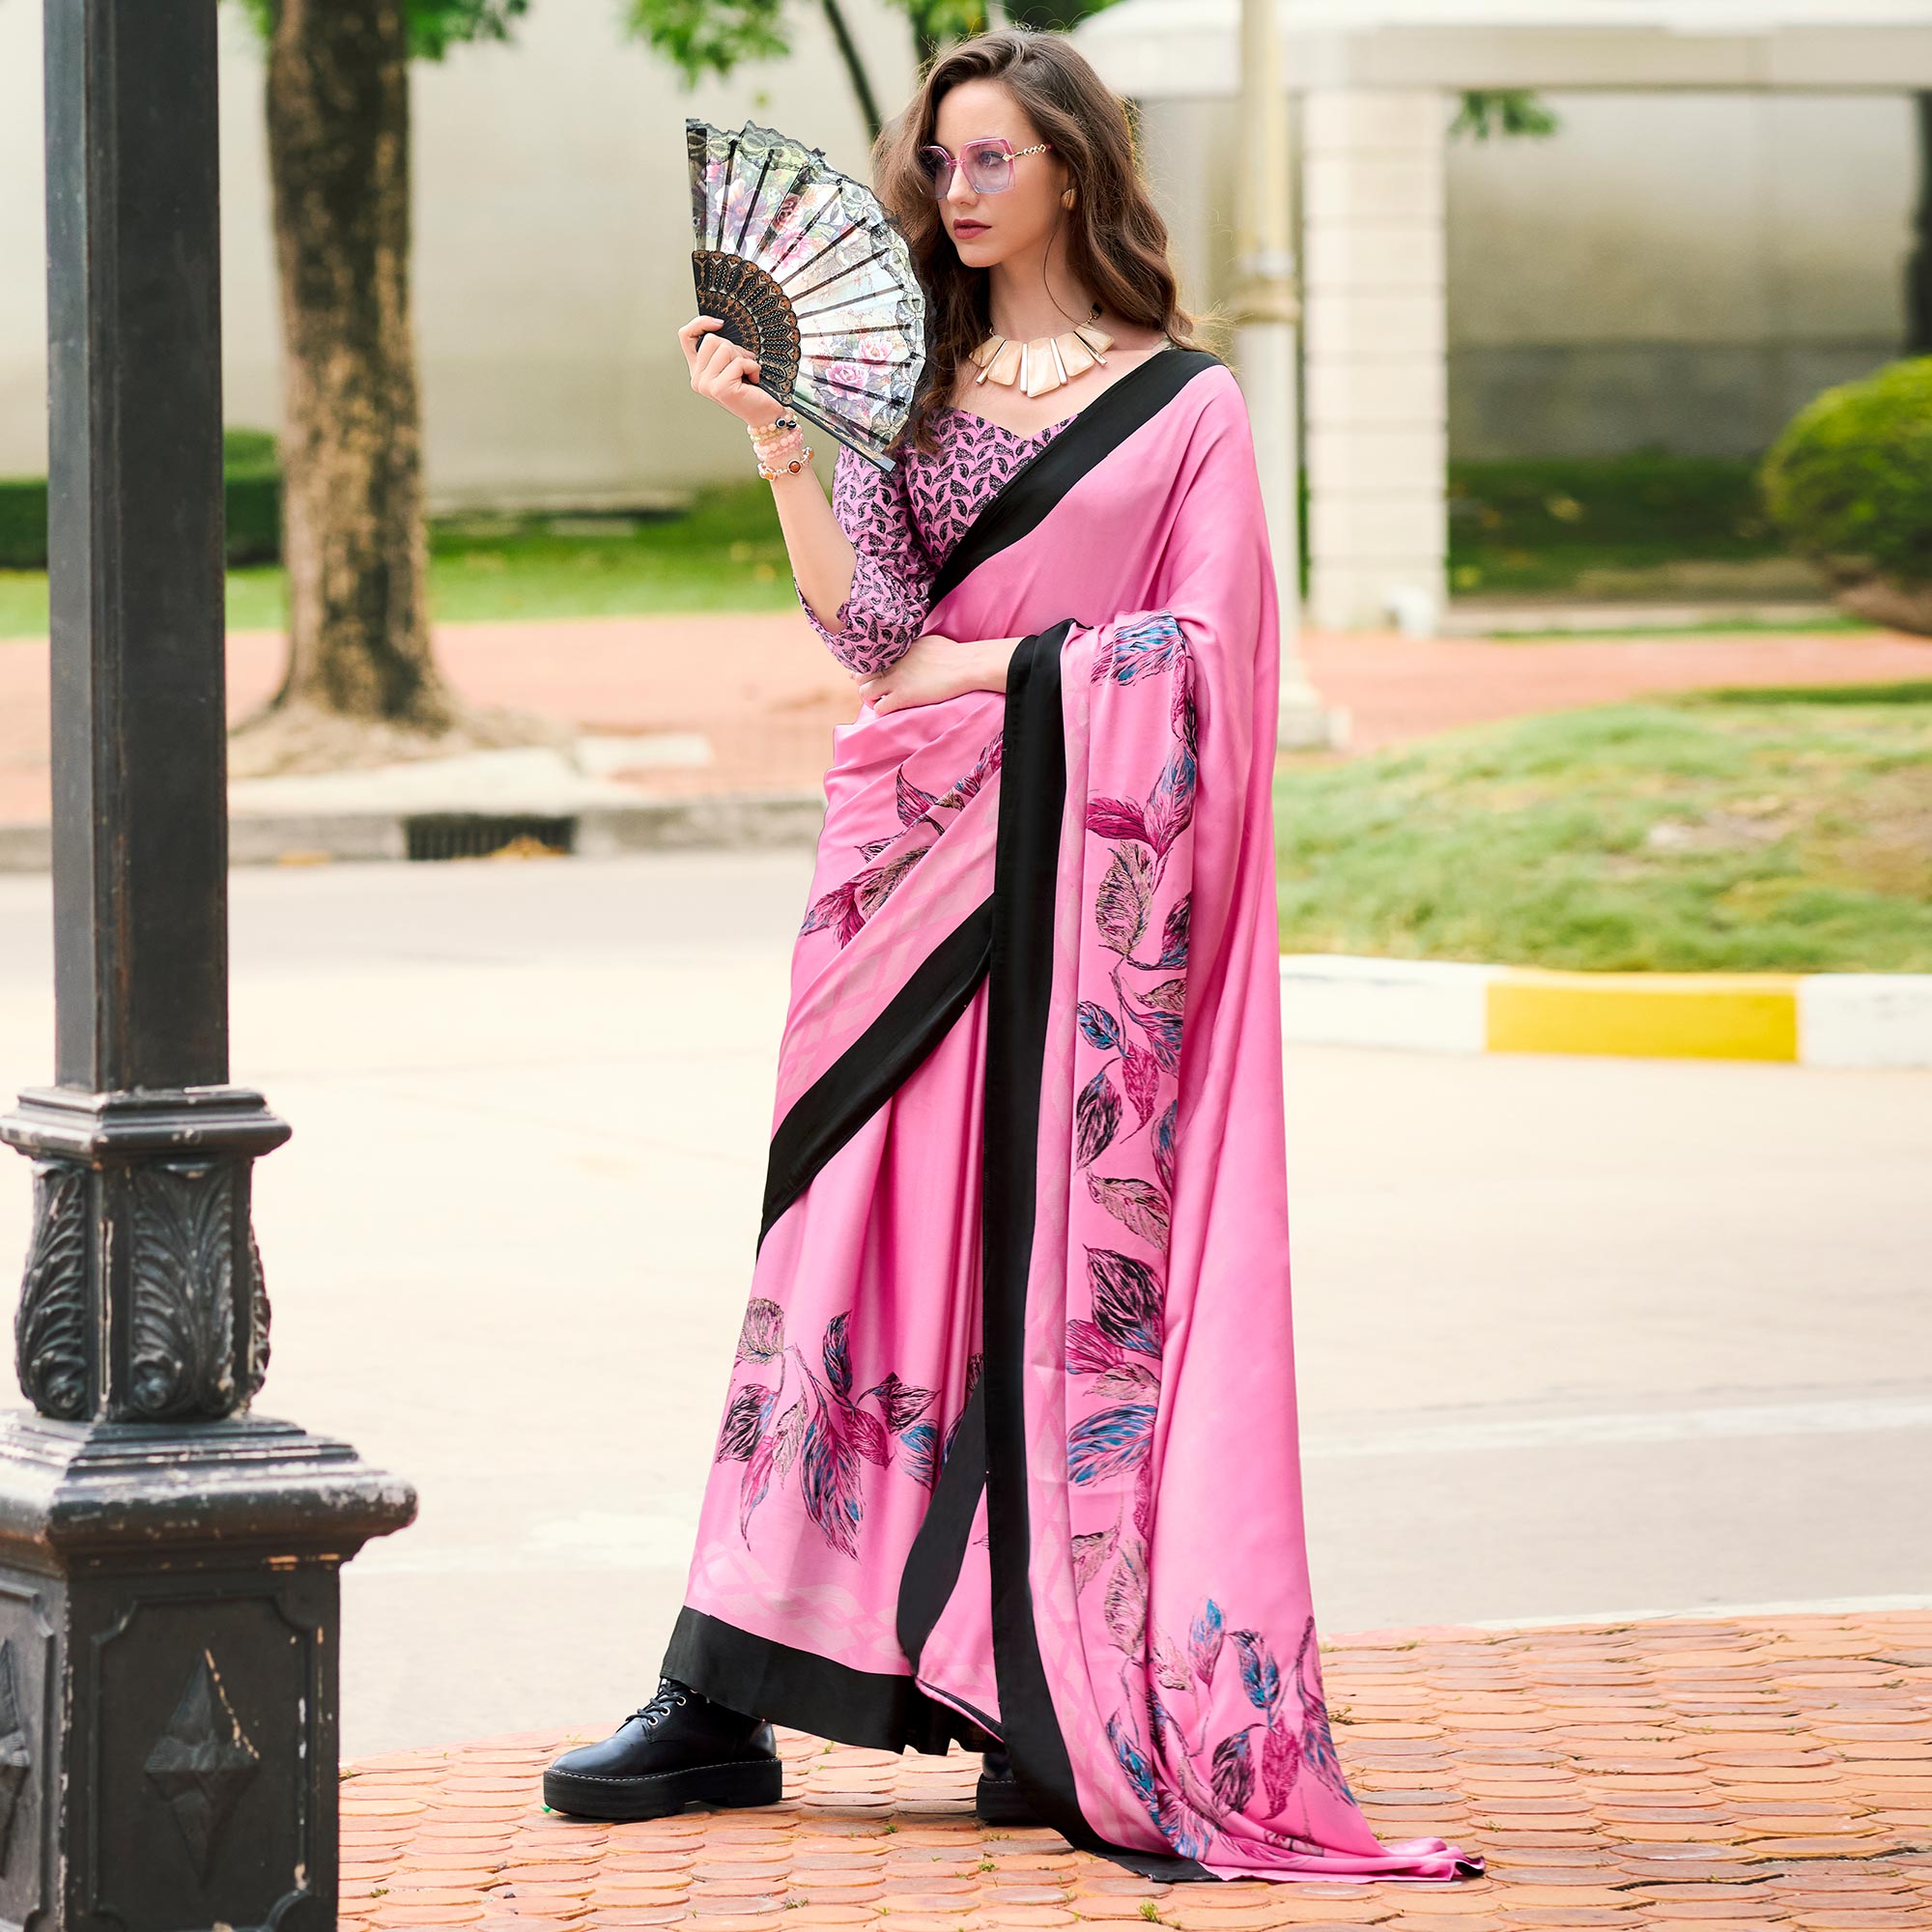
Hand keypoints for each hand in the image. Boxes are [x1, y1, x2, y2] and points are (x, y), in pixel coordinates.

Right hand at [678, 315, 782, 429]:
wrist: (766, 415)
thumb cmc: (752, 390)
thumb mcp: (733, 363)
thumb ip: (722, 349)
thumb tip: (721, 327)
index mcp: (698, 371)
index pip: (686, 336)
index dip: (700, 323)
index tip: (719, 323)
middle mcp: (698, 379)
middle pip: (712, 339)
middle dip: (733, 348)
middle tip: (743, 366)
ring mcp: (706, 385)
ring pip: (725, 348)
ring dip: (743, 358)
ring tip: (748, 374)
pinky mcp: (720, 388)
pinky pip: (738, 362)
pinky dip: (752, 367)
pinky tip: (753, 380)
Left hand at [856, 635, 1022, 714]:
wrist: (965, 665)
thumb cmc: (954, 654)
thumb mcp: (928, 642)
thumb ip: (914, 646)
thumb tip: (916, 649)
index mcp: (897, 649)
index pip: (870, 659)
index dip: (866, 669)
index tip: (870, 675)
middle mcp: (892, 663)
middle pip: (861, 675)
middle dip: (865, 684)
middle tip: (876, 691)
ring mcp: (896, 680)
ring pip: (864, 692)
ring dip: (869, 700)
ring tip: (879, 702)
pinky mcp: (903, 696)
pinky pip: (879, 708)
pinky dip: (880, 711)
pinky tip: (889, 711)